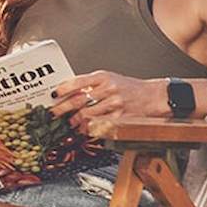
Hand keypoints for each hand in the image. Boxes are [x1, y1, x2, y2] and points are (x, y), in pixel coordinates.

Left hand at [50, 71, 168, 131]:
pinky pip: (99, 125)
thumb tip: (68, 92)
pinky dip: (89, 128)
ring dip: (75, 121)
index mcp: (103, 77)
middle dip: (63, 108)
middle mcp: (108, 89)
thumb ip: (90, 84)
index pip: (78, 81)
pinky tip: (84, 128)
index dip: (64, 89)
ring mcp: (115, 104)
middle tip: (54, 113)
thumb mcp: (109, 79)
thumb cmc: (128, 87)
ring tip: (70, 122)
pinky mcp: (120, 118)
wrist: (152, 96)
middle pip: (79, 100)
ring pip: (87, 115)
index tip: (54, 94)